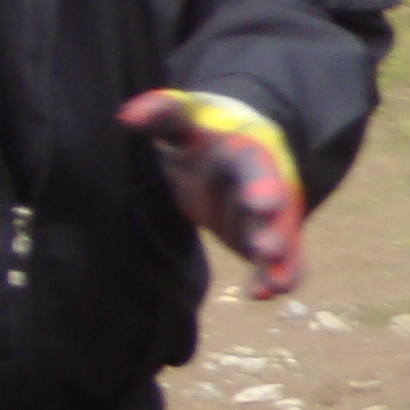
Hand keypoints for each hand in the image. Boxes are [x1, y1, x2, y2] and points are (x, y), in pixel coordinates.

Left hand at [118, 90, 305, 297]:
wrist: (232, 143)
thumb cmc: (205, 130)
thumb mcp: (187, 118)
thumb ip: (164, 114)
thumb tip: (128, 115)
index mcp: (251, 150)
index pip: (257, 167)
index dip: (261, 185)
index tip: (262, 204)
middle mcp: (267, 183)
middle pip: (276, 207)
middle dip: (276, 228)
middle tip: (269, 248)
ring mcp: (266, 213)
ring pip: (280, 237)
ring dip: (280, 260)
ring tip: (277, 284)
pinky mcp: (262, 237)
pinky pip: (273, 260)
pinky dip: (270, 278)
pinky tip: (259, 294)